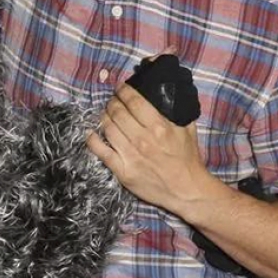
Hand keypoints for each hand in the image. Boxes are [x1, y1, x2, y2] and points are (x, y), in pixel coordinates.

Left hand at [87, 84, 218, 215]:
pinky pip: (101, 152)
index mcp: (159, 127)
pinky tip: (90, 133)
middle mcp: (142, 139)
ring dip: (104, 117)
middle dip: (112, 102)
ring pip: (108, 128)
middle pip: (117, 112)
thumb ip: (175, 109)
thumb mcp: (187, 128)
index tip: (121, 88)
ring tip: (106, 114)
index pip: (134, 102)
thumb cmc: (187, 158)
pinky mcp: (123, 171)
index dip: (123, 91)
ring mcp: (130, 156)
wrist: (186, 189)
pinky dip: (92, 140)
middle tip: (113, 101)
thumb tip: (166, 90)